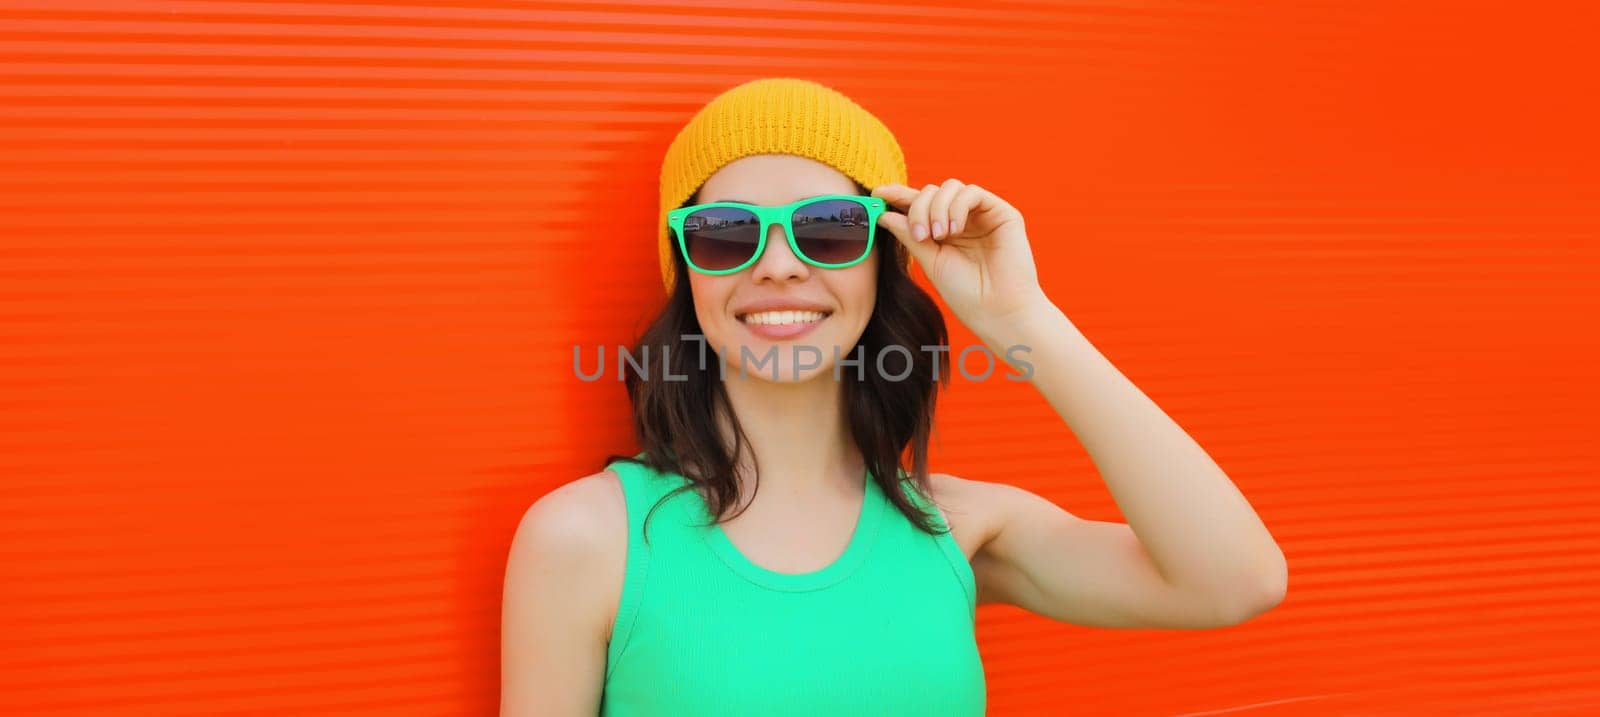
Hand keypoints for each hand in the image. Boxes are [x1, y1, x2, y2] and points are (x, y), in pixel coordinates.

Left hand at [871, 179, 1049, 337]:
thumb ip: (909, 235)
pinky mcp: (1002, 213)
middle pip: (931, 192)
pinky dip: (957, 206)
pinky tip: (954, 230)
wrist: (997, 311)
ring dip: (937, 208)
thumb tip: (883, 214)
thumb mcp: (930, 261)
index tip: (877, 195)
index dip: (898, 195)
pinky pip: (972, 192)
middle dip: (918, 208)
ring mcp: (982, 215)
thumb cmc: (966, 293)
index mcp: (943, 231)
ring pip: (950, 187)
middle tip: (920, 236)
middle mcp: (962, 219)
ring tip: (939, 236)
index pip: (919, 204)